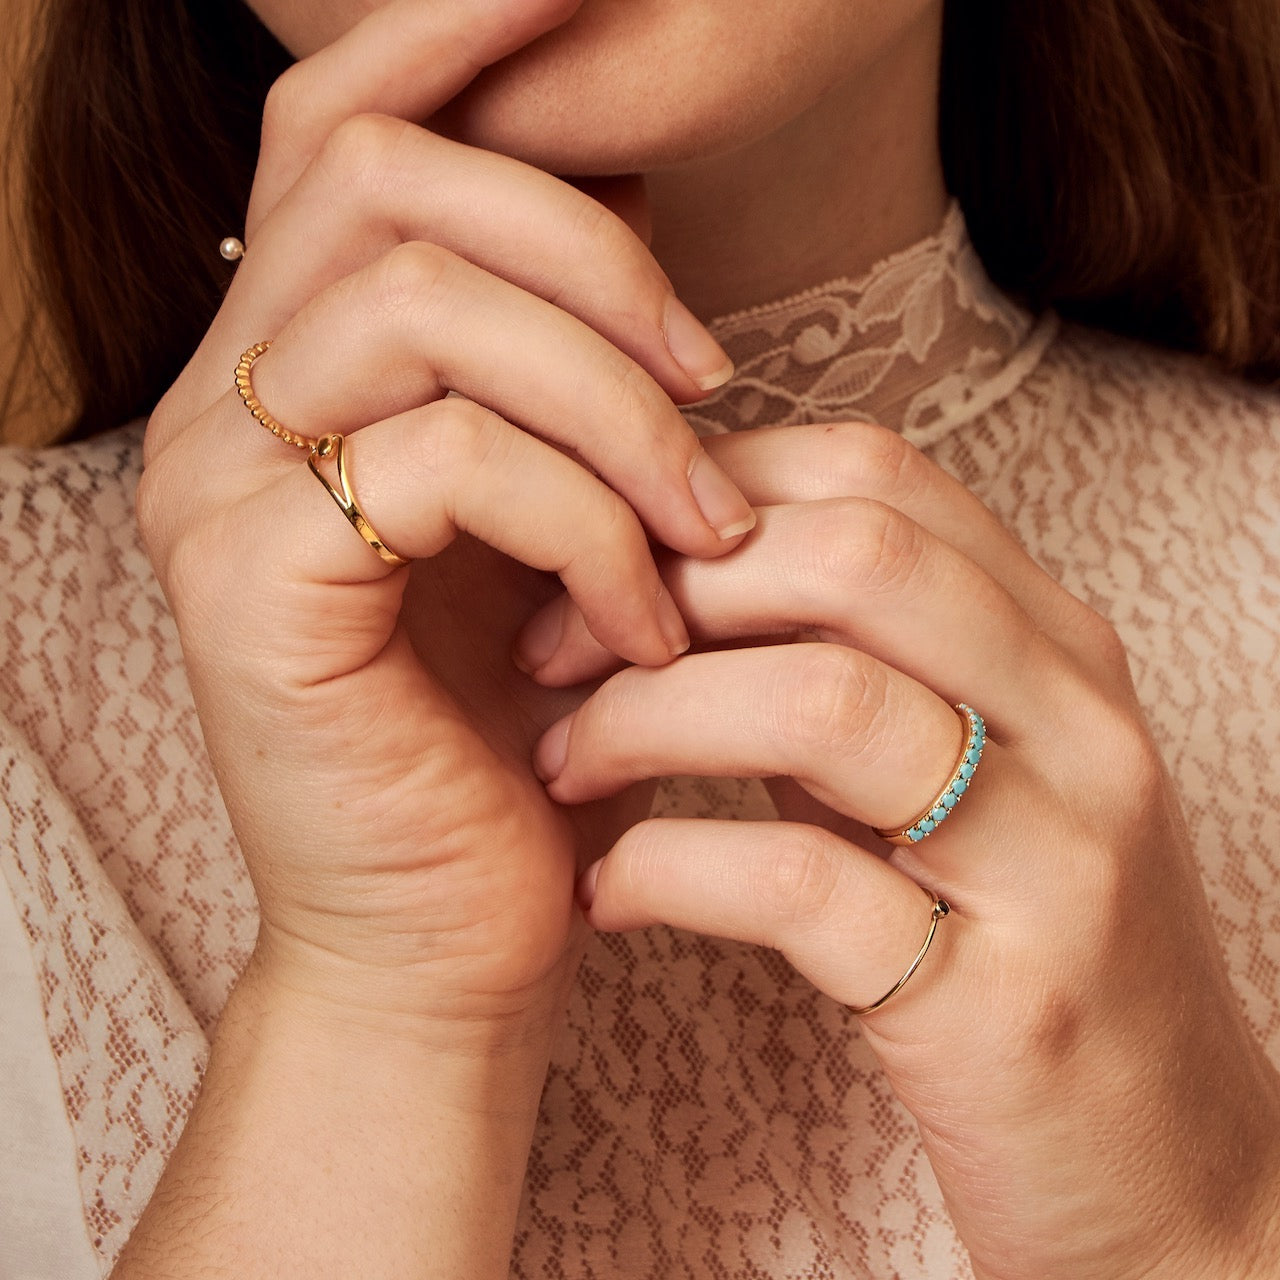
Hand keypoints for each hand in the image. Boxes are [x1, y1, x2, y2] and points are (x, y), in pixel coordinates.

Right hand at [139, 0, 755, 1037]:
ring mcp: (219, 491)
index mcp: (295, 367)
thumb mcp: (548, 524)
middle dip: (595, 257)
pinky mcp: (253, 590)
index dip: (458, 31)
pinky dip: (587, 525)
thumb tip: (633, 217)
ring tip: (702, 531)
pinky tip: (642, 623)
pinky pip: (447, 459)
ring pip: (427, 305)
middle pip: (389, 176)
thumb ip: (552, 374)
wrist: (447, 928)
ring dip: (614, 406)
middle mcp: (224, 402)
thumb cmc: (517, 735)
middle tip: (714, 385)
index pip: (339, 125)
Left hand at [520, 422, 1279, 1279]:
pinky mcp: (1001, 1004)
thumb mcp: (950, 777)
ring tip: (559, 764)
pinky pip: (799, 886)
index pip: (877, 476)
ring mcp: (1055, 863)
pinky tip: (602, 895)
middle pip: (855, 553)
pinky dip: (664, 869)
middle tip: (551, 651)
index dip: (711, 485)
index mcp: (1056, 649)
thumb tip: (677, 574)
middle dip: (667, 584)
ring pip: (825, 703)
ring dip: (646, 718)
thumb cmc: (1015, 947)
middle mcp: (1075, 727)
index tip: (603, 550)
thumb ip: (848, 668)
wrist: (1161, 1169)